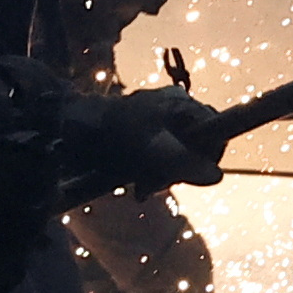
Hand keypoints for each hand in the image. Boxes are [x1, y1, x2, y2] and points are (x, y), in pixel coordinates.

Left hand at [59, 84, 225, 195]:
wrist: (76, 126)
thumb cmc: (115, 132)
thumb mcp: (151, 150)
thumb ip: (183, 162)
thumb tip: (217, 177)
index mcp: (182, 105)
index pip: (216, 131)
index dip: (208, 157)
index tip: (189, 175)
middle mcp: (176, 108)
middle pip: (197, 145)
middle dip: (179, 170)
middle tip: (156, 185)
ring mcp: (161, 118)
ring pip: (178, 153)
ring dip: (163, 173)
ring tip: (142, 187)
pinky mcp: (147, 129)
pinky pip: (162, 153)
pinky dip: (152, 168)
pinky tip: (137, 180)